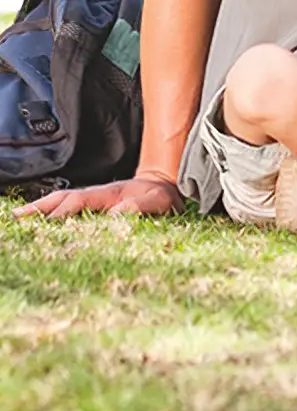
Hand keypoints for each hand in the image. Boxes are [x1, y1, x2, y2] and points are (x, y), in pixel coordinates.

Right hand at [16, 170, 184, 218]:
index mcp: (108, 194)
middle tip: (16, 217)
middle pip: (62, 198)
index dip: (63, 211)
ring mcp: (92, 200)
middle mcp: (95, 195)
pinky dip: (49, 211)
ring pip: (60, 201)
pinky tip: (38, 221)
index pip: (79, 200)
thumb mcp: (157, 201)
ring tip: (17, 217)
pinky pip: (67, 208)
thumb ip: (140, 207)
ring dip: (39, 209)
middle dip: (39, 207)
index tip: (47, 224)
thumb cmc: (161, 196)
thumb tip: (115, 215)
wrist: (166, 186)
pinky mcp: (93, 207)